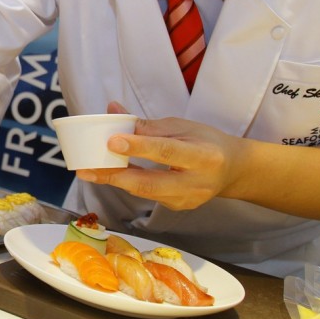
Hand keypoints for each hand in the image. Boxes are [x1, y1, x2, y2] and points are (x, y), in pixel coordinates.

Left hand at [74, 102, 244, 210]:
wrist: (233, 170)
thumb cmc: (206, 141)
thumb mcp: (182, 126)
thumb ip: (147, 123)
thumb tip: (111, 110)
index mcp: (204, 156)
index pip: (166, 151)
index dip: (138, 147)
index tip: (111, 141)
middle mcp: (196, 183)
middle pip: (150, 182)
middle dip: (115, 175)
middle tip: (86, 169)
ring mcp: (187, 200)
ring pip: (144, 191)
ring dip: (114, 181)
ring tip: (88, 172)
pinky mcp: (177, 208)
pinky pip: (147, 196)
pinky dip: (127, 184)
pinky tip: (108, 176)